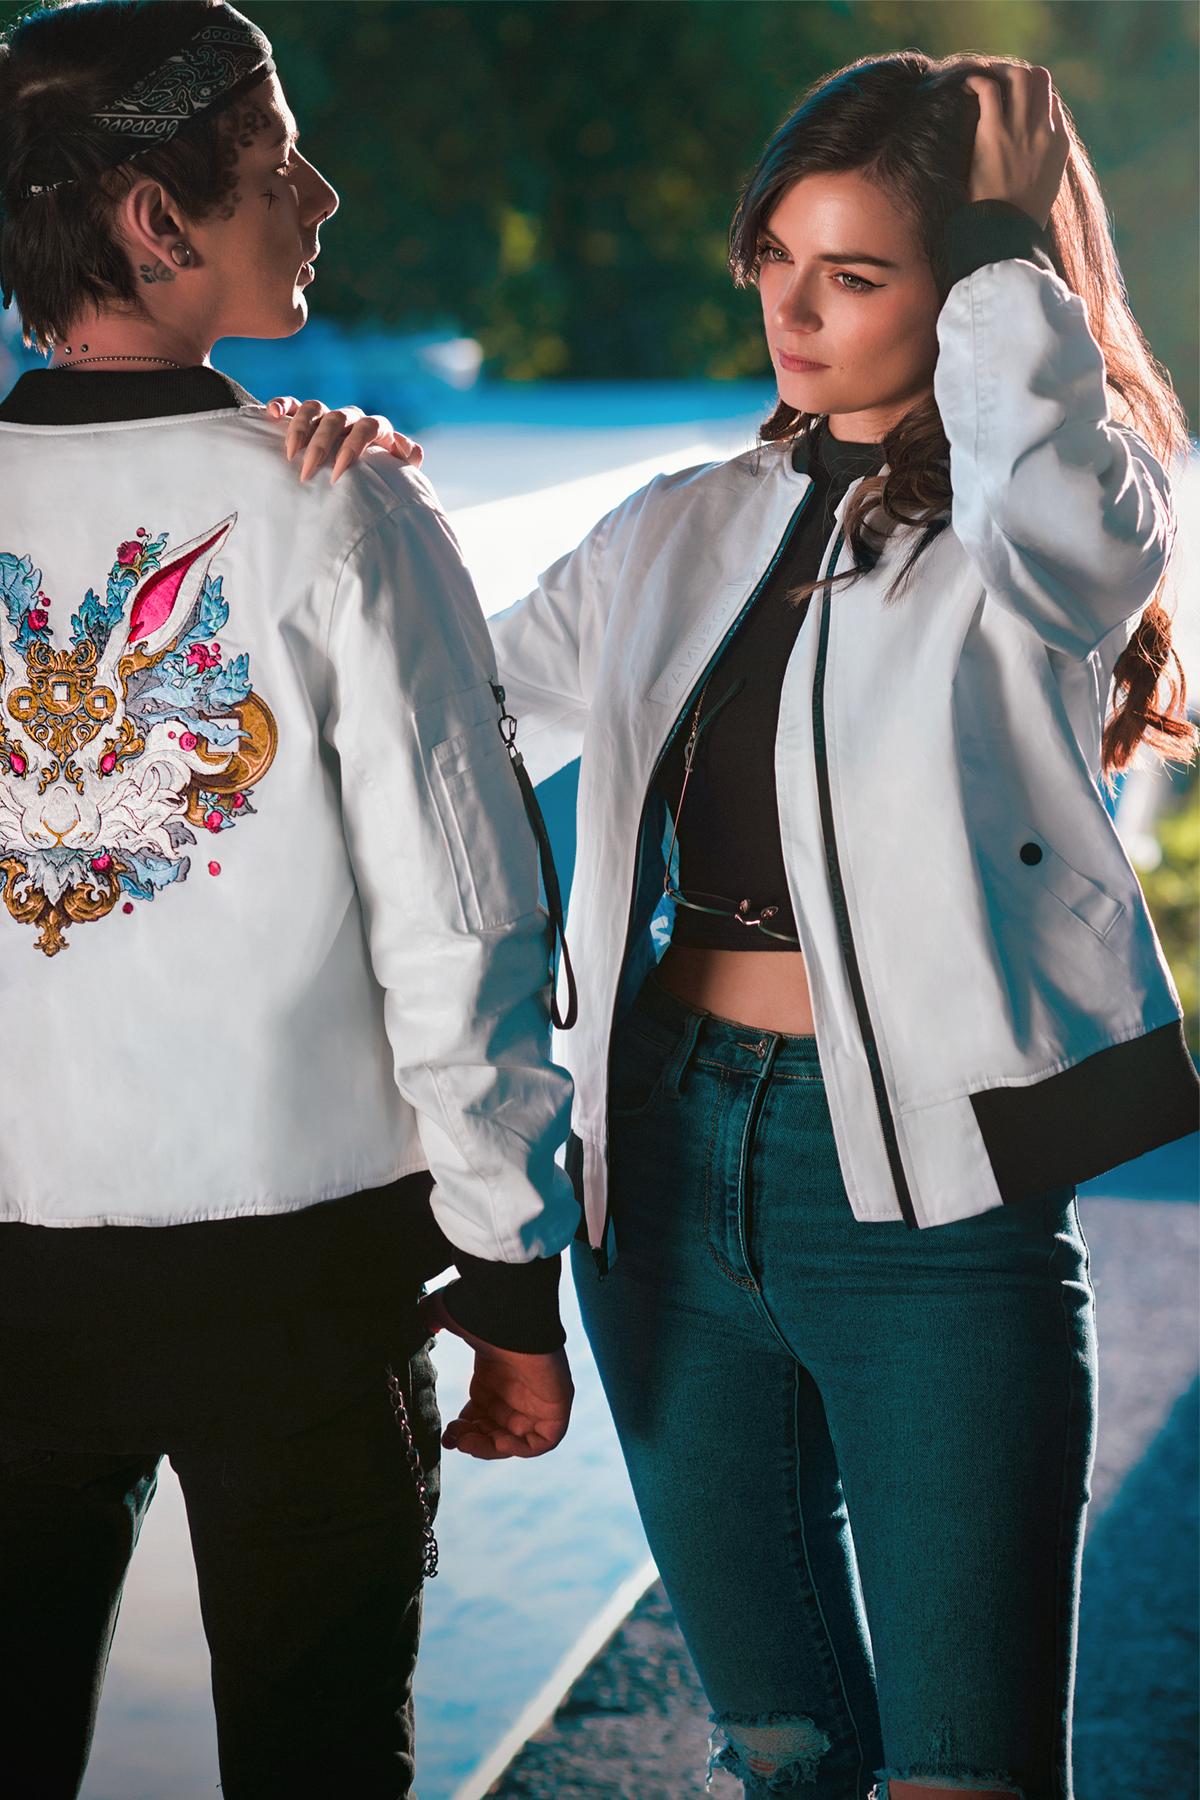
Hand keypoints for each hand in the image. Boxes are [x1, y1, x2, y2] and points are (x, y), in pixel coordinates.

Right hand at [265, 396, 423, 483]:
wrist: (367, 481)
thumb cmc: (382, 479)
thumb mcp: (400, 472)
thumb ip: (408, 458)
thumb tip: (403, 445)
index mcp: (376, 429)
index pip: (368, 427)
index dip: (352, 449)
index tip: (336, 476)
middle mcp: (353, 418)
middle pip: (336, 419)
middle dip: (320, 446)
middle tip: (307, 472)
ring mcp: (330, 416)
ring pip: (314, 408)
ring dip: (300, 429)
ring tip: (290, 454)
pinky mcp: (309, 418)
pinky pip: (295, 404)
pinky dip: (283, 405)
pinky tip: (273, 413)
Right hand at [420, 1290, 573, 1459]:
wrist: (513, 1313)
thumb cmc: (483, 1314)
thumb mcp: (448, 1314)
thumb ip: (430, 1318)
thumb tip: (419, 1323)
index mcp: (494, 1376)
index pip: (480, 1415)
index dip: (463, 1430)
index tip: (445, 1436)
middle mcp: (515, 1389)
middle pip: (494, 1431)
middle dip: (471, 1440)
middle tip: (454, 1439)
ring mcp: (537, 1399)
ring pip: (514, 1440)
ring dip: (489, 1448)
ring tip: (467, 1442)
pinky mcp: (557, 1407)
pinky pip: (543, 1441)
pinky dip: (520, 1448)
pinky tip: (498, 1441)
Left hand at [963, 64, 1068, 229]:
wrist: (1006, 233)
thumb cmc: (1020, 218)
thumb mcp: (1044, 188)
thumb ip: (1045, 163)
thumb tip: (1034, 154)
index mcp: (1058, 144)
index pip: (1052, 101)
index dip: (1033, 95)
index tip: (1014, 100)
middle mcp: (1043, 131)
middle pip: (1040, 79)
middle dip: (1019, 73)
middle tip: (999, 80)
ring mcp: (1020, 130)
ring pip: (1019, 76)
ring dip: (1000, 72)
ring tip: (983, 79)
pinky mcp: (994, 133)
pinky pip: (990, 90)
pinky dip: (978, 81)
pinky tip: (967, 86)